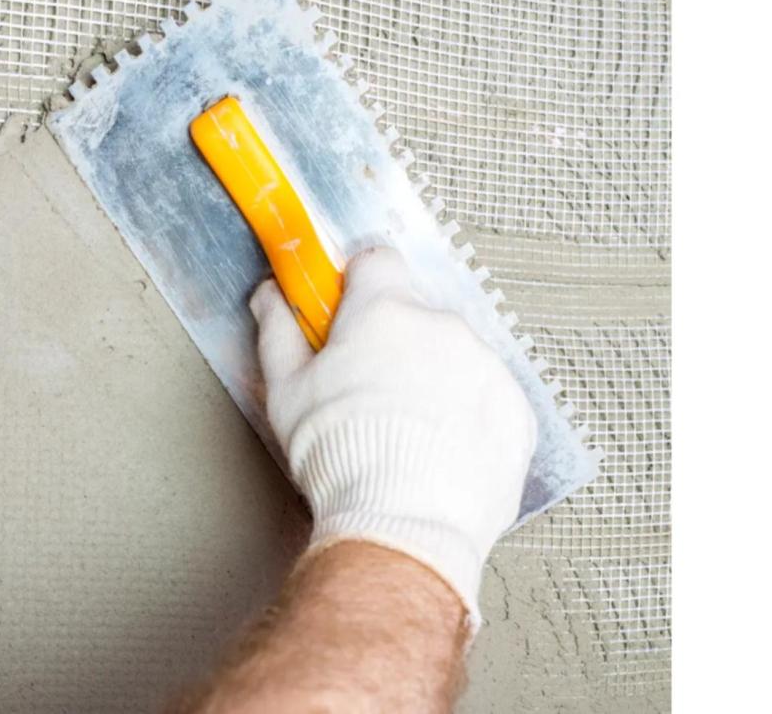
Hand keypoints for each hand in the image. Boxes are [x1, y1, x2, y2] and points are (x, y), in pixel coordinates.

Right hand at [249, 246, 536, 629]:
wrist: (402, 524)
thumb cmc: (343, 458)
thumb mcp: (287, 391)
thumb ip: (278, 330)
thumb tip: (271, 297)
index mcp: (385, 310)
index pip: (376, 261)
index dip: (357, 285)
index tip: (346, 308)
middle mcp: (442, 326)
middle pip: (414, 313)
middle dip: (392, 341)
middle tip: (366, 388)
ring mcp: (486, 366)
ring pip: (453, 355)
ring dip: (433, 377)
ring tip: (404, 430)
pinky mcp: (515, 409)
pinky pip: (486, 395)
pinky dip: (466, 413)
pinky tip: (439, 447)